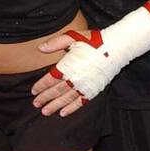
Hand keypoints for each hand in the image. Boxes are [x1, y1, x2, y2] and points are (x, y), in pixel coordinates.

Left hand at [32, 4, 149, 115]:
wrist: (115, 48)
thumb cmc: (94, 41)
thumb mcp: (73, 37)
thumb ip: (55, 43)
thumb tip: (40, 48)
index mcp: (67, 65)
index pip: (50, 79)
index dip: (40, 86)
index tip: (33, 91)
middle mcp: (74, 78)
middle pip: (55, 91)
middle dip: (45, 98)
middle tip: (36, 104)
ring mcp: (84, 86)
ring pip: (66, 99)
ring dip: (54, 106)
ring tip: (45, 112)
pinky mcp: (93, 90)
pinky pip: (80, 102)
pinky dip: (71, 109)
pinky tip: (63, 113)